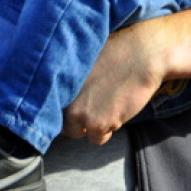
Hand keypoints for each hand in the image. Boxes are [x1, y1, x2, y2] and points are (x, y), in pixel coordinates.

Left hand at [62, 24, 166, 144]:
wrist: (141, 55)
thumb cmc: (117, 51)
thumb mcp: (85, 59)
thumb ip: (70, 77)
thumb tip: (64, 91)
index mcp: (58, 80)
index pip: (49, 107)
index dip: (63, 108)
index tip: (76, 105)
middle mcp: (64, 99)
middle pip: (62, 123)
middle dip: (76, 120)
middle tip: (93, 108)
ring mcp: (79, 113)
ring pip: (78, 133)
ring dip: (91, 126)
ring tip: (107, 107)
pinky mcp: (97, 124)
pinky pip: (97, 138)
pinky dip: (106, 131)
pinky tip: (116, 112)